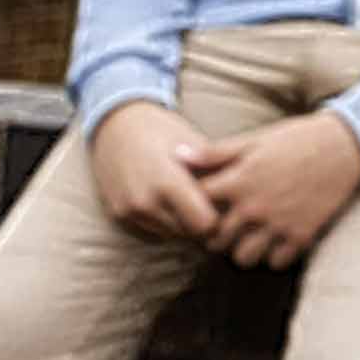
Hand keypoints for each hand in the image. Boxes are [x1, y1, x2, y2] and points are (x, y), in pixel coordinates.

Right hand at [88, 101, 220, 242]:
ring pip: (171, 234)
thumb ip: (214, 168)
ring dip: (183, 223)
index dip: (219, 216)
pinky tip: (170, 201)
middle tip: (212, 203)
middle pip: (189, 233)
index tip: (225, 203)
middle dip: (202, 222)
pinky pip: (152, 230)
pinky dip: (165, 221)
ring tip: (191, 199)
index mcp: (168, 183)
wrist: (114, 126)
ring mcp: (129, 212)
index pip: (204, 224)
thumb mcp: (191, 141)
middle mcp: (145, 203)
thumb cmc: (161, 129)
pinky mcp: (119, 216)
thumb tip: (244, 189)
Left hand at [181, 113, 359, 269]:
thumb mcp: (256, 140)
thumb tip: (177, 157)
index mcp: (240, 181)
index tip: (205, 205)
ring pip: (243, 257)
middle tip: (227, 225)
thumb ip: (216, 153)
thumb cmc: (298, 139)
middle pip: (215, 240)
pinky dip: (273, 254)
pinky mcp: (302, 235)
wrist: (347, 145)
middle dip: (216, 234)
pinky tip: (277, 238)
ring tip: (251, 235)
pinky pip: (275, 262)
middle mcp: (255, 207)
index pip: (198, 208)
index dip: (195, 208)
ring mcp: (278, 224)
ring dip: (243, 248)